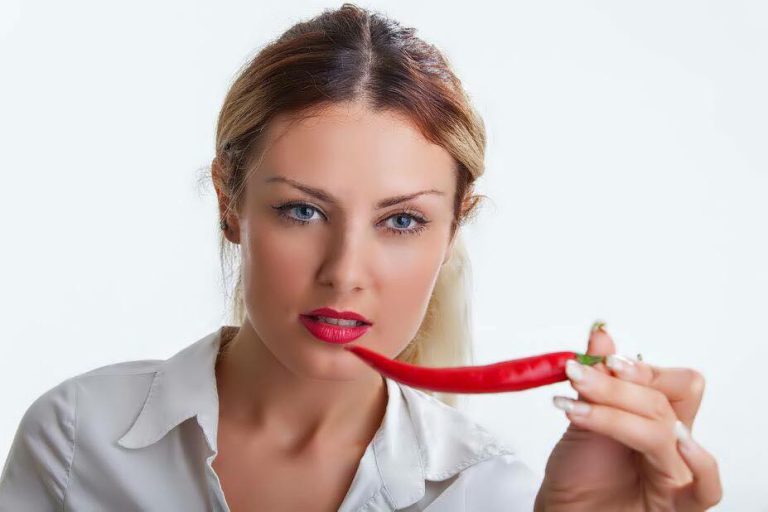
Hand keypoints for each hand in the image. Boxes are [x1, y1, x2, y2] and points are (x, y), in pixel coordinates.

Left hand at [534, 321, 722, 510]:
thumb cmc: (577, 474)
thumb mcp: (582, 417)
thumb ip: (596, 378)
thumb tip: (601, 335)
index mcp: (656, 418)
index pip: (669, 381)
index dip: (637, 367)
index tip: (600, 361)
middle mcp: (672, 443)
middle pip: (669, 398)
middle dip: (618, 386)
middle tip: (578, 379)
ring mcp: (676, 472)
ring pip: (665, 430)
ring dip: (616, 413)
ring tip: (576, 410)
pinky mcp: (677, 504)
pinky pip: (707, 488)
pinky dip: (700, 464)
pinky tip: (675, 443)